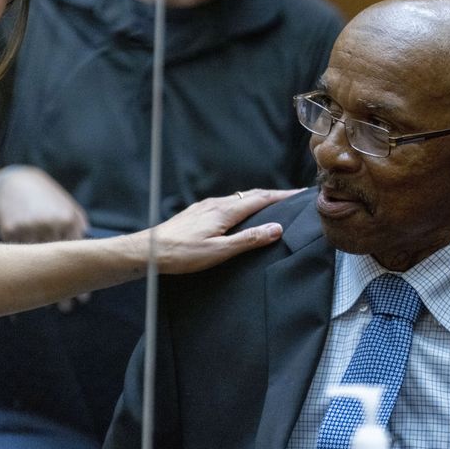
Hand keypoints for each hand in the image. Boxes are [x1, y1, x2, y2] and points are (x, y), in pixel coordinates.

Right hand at [0, 166, 90, 311]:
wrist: (16, 180)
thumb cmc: (47, 197)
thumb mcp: (68, 207)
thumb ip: (78, 228)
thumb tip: (89, 253)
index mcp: (69, 221)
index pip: (79, 256)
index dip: (81, 279)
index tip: (85, 299)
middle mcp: (51, 225)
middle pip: (59, 264)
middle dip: (62, 289)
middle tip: (67, 309)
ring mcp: (29, 228)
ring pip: (35, 264)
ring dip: (39, 285)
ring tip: (42, 305)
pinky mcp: (9, 230)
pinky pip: (14, 257)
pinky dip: (15, 275)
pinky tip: (17, 290)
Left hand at [145, 188, 302, 274]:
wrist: (149, 252)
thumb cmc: (182, 254)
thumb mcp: (219, 251)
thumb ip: (249, 239)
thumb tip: (276, 228)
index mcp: (225, 211)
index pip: (262, 198)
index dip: (283, 196)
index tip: (300, 194)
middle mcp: (216, 204)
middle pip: (252, 195)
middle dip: (274, 195)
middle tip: (292, 197)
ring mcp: (205, 207)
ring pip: (239, 198)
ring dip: (258, 199)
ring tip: (272, 204)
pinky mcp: (197, 212)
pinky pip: (227, 203)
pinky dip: (243, 204)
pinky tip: (240, 213)